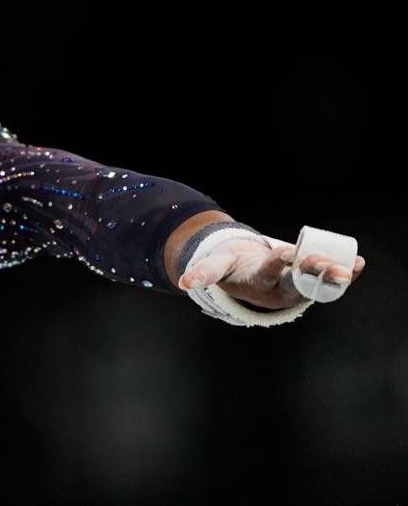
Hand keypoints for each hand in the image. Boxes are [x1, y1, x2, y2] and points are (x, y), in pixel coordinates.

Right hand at [177, 238, 366, 309]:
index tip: (285, 253)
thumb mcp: (217, 267)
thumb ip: (204, 272)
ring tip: (347, 268)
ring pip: (317, 284)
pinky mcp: (309, 283)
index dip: (277, 265)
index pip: (268, 274)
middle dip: (312, 273)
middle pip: (298, 283)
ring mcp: (296, 288)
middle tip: (325, 263)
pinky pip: (329, 280)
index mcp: (257, 283)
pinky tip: (358, 263)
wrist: (246, 276)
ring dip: (333, 277)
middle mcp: (279, 289)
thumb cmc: (231, 267)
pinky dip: (345, 273)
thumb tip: (183, 282)